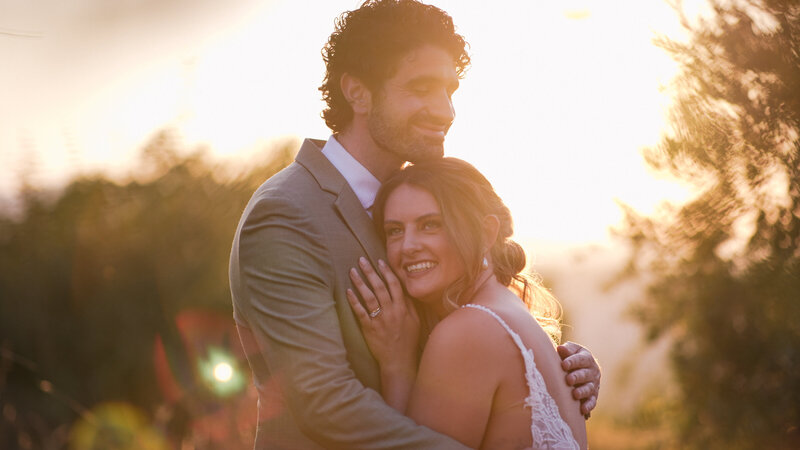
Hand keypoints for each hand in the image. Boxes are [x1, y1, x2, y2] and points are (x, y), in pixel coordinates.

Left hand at [347, 257, 419, 374]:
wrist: (398, 361)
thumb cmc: (408, 341)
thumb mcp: (415, 322)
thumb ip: (409, 305)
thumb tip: (403, 290)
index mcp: (402, 308)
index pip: (394, 285)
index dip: (386, 272)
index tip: (379, 261)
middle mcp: (391, 311)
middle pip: (379, 287)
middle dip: (370, 271)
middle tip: (361, 259)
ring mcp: (379, 320)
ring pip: (368, 296)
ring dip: (359, 282)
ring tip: (352, 271)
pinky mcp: (369, 328)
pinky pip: (360, 312)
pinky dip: (354, 301)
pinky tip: (348, 291)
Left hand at [557, 341, 600, 418]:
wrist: (581, 367)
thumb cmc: (571, 357)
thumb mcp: (571, 350)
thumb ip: (567, 350)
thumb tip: (560, 348)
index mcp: (587, 358)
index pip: (581, 359)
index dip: (572, 362)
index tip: (564, 364)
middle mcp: (592, 371)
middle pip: (585, 374)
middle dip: (577, 377)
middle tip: (569, 380)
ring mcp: (594, 384)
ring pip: (589, 388)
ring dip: (583, 391)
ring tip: (575, 394)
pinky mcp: (593, 395)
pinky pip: (592, 401)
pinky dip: (589, 406)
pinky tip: (583, 410)